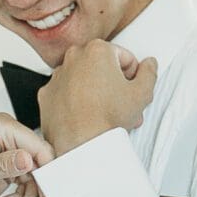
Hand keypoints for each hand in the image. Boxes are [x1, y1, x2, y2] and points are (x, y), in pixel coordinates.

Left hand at [0, 113, 53, 196]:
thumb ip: (2, 165)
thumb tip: (26, 158)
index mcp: (1, 128)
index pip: (37, 147)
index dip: (47, 171)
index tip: (51, 193)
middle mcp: (9, 139)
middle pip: (42, 163)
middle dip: (43, 189)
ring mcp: (11, 156)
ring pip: (39, 177)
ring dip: (34, 196)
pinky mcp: (10, 172)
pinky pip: (30, 185)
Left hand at [38, 39, 157, 156]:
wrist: (82, 145)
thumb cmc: (108, 120)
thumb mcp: (143, 93)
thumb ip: (149, 72)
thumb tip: (149, 65)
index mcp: (97, 50)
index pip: (123, 56)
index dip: (132, 74)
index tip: (131, 87)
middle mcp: (73, 59)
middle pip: (101, 68)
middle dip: (113, 84)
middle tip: (121, 102)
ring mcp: (56, 77)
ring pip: (83, 80)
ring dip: (95, 93)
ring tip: (106, 113)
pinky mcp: (46, 95)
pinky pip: (65, 94)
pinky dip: (75, 102)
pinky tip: (86, 116)